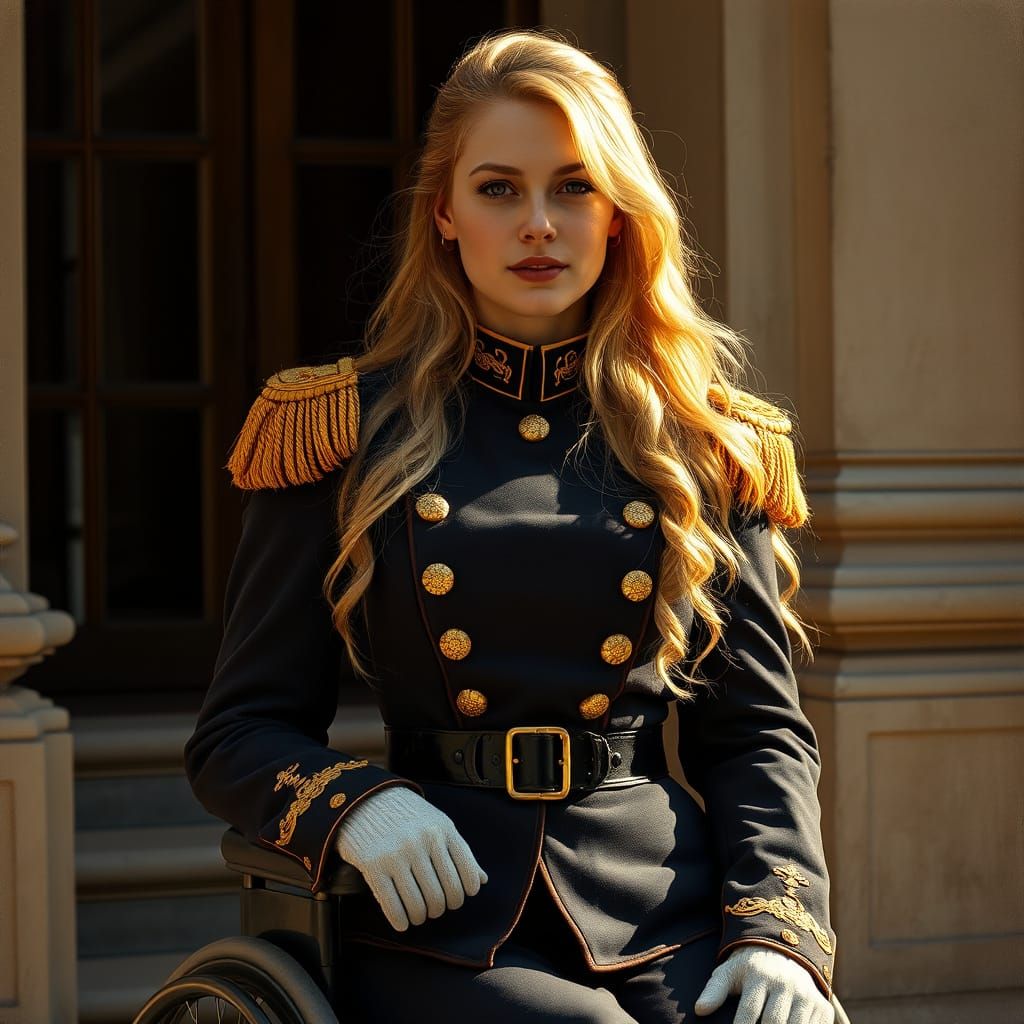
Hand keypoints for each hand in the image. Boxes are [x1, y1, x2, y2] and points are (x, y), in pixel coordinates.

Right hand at [333, 785, 487, 931]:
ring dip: (421, 916)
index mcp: (443, 829)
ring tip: (419, 914)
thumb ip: (458, 851)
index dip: (465, 893)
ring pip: (420, 905)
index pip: (468, 874)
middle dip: (442, 908)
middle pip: (444, 894)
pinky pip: (393, 906)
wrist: (366, 800)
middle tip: (435, 907)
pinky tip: (402, 922)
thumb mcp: (437, 823)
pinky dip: (401, 921)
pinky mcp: (374, 866)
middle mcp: (423, 841)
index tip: (457, 897)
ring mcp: (398, 854)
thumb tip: (482, 881)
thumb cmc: (407, 816)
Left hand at [694, 946, 833, 1023]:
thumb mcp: (730, 971)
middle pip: (774, 1022)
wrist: (786, 951)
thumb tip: (699, 1010)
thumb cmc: (751, 968)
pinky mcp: (823, 1007)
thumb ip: (715, 990)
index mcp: (759, 974)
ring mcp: (807, 995)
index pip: (748, 1011)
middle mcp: (785, 983)